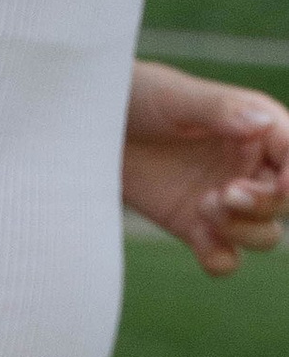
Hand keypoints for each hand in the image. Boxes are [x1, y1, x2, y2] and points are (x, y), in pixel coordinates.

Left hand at [122, 62, 288, 275]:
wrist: (87, 130)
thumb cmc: (137, 98)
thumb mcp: (175, 97)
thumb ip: (219, 110)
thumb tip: (261, 123)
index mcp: (258, 128)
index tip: (281, 185)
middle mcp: (249, 166)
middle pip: (284, 201)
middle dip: (264, 204)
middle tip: (225, 194)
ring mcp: (224, 201)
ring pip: (264, 234)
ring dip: (245, 230)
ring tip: (204, 206)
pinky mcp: (194, 228)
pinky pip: (225, 258)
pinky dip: (221, 258)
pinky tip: (202, 243)